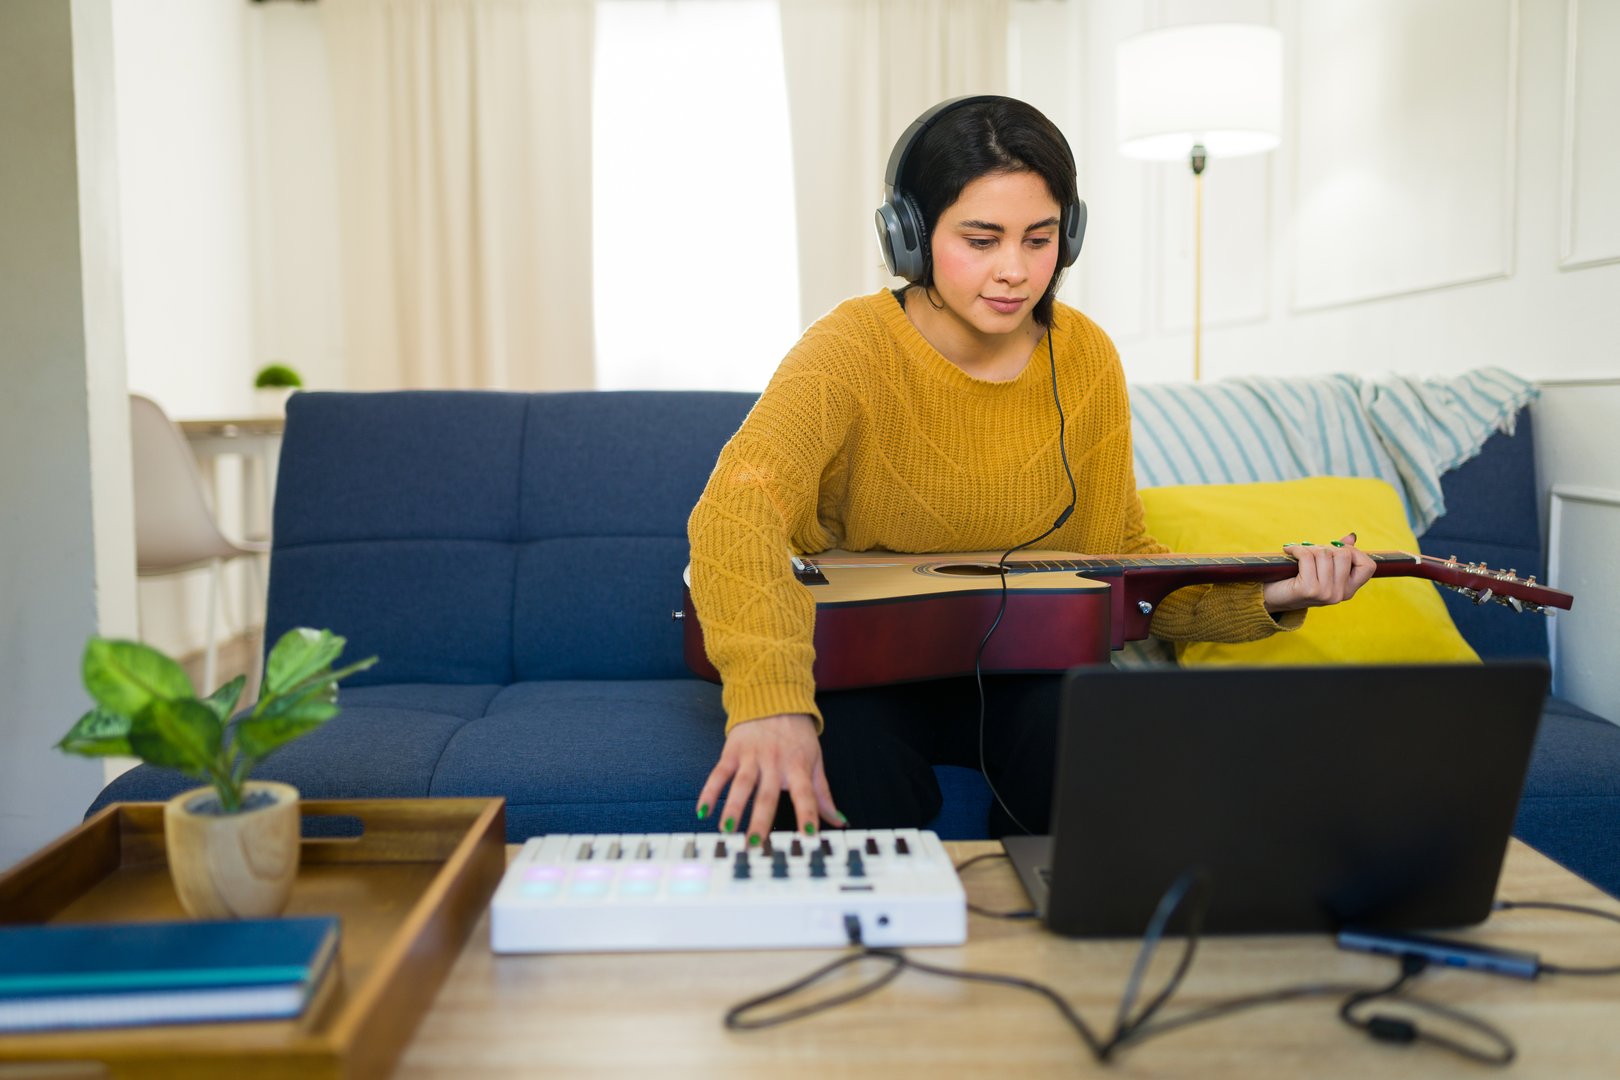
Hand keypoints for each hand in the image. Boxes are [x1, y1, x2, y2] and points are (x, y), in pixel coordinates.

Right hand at [696, 713, 843, 843]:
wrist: (773, 698)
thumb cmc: (796, 734)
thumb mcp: (815, 760)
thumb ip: (823, 793)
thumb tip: (839, 820)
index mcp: (798, 767)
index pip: (806, 794)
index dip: (809, 815)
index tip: (809, 837)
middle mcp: (775, 763)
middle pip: (768, 795)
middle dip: (760, 821)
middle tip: (754, 845)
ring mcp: (752, 757)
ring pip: (742, 785)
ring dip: (733, 808)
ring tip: (727, 830)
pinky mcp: (732, 751)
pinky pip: (719, 773)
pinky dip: (710, 791)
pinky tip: (703, 810)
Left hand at [1263, 532, 1376, 612]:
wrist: (1270, 597)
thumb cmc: (1296, 578)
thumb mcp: (1320, 567)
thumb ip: (1338, 554)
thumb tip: (1352, 536)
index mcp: (1348, 590)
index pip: (1368, 566)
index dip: (1354, 552)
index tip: (1335, 550)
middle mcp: (1340, 595)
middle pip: (1344, 554)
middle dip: (1326, 547)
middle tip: (1311, 552)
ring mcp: (1325, 594)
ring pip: (1325, 554)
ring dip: (1309, 548)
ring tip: (1298, 554)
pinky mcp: (1308, 589)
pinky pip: (1307, 557)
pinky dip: (1296, 549)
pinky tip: (1289, 551)